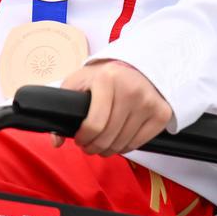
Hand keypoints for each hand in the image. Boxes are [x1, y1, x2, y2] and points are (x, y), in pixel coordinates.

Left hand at [50, 59, 172, 156]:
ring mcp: (148, 102)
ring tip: (103, 141)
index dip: (83, 138)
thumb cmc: (104, 76)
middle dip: (93, 147)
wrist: (137, 66)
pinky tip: (119, 137)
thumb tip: (56, 139)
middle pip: (107, 138)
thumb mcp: (79, 82)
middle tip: (89, 144)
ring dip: (109, 149)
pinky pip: (139, 144)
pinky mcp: (161, 113)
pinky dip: (125, 146)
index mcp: (107, 79)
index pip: (93, 125)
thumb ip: (63, 106)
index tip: (80, 138)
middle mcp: (130, 89)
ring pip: (122, 144)